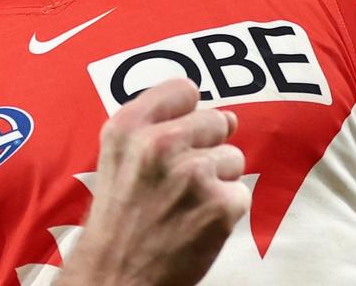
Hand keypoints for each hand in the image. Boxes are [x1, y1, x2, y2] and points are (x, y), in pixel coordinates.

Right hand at [58, 77, 249, 285]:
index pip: (184, 89)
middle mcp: (159, 144)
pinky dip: (225, 212)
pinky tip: (197, 224)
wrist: (114, 277)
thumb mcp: (117, 155)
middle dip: (206, 150)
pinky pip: (241, 193)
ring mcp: (192, 174)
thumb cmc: (120, 217)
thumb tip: (229, 116)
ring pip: (233, 158)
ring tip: (185, 205)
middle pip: (216, 120)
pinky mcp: (218, 205)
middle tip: (179, 183)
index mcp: (129, 126)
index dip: (187, 114)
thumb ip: (161, 123)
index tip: (177, 138)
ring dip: (218, 181)